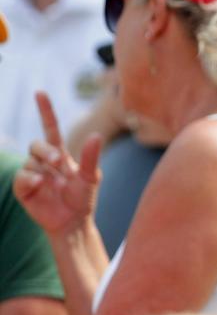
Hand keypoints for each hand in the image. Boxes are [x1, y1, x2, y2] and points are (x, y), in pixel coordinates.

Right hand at [13, 92, 102, 235]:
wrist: (74, 222)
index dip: (46, 111)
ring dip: (41, 169)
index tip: (40, 93)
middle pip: (36, 145)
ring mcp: (33, 174)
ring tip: (54, 183)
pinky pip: (21, 178)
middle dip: (45, 151)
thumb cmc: (83, 198)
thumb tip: (96, 135)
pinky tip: (41, 185)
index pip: (50, 128)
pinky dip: (31, 180)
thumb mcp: (91, 178)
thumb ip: (92, 158)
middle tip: (58, 161)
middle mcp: (44, 162)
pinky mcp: (24, 189)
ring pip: (29, 161)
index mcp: (60, 154)